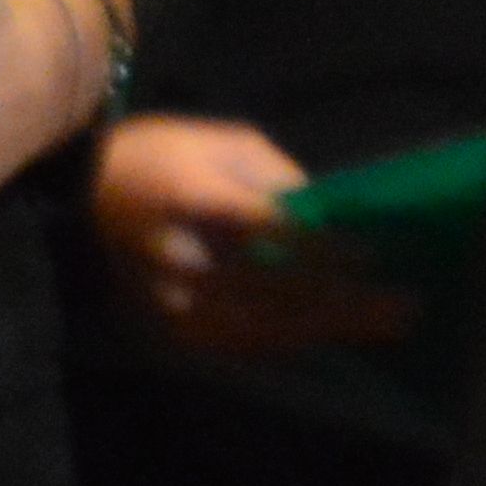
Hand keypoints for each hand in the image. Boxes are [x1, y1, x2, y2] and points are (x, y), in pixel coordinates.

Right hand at [90, 113, 419, 358]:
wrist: (81, 195)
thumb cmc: (159, 153)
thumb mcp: (219, 141)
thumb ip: (274, 175)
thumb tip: (324, 214)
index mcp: (193, 199)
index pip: (267, 230)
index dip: (321, 247)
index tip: (371, 254)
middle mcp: (183, 257)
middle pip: (275, 289)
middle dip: (345, 300)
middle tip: (404, 305)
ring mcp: (176, 302)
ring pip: (265, 327)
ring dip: (330, 329)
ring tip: (384, 326)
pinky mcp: (173, 328)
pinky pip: (244, 343)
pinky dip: (293, 340)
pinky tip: (332, 334)